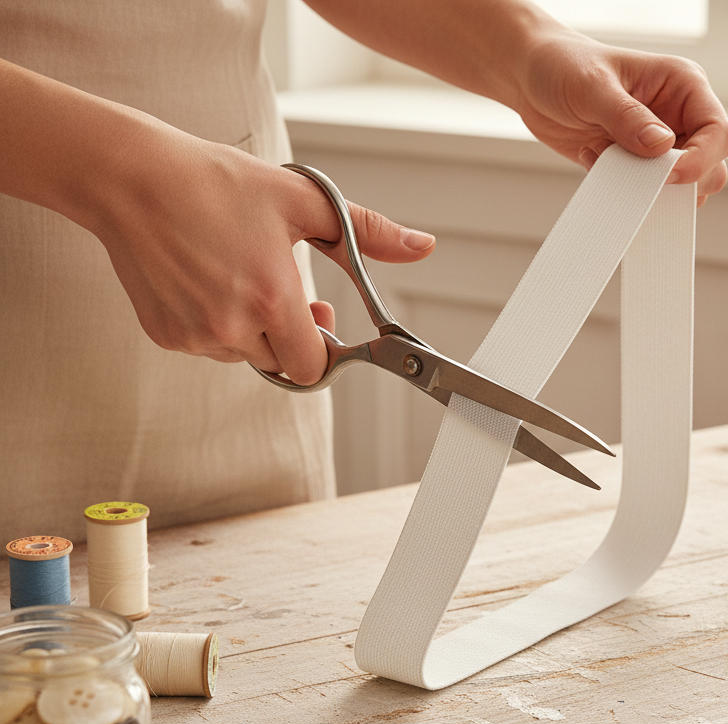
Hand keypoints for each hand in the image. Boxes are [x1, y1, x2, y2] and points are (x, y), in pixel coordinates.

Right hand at [92, 128, 434, 383]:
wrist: (129, 177)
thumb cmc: (214, 183)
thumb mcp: (302, 201)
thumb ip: (367, 233)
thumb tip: (423, 246)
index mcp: (272, 300)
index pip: (314, 369)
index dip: (324, 348)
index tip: (321, 318)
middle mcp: (233, 328)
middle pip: (282, 365)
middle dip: (291, 336)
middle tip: (283, 293)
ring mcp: (195, 336)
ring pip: (245, 356)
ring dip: (253, 330)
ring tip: (238, 274)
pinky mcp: (166, 335)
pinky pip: (207, 346)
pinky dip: (215, 324)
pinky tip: (206, 280)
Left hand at [513, 30, 727, 205]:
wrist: (530, 79)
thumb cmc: (564, 65)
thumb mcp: (593, 86)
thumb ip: (626, 117)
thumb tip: (662, 147)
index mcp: (683, 86)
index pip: (717, 132)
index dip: (700, 160)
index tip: (669, 175)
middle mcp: (677, 116)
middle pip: (710, 166)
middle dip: (684, 183)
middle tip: (644, 182)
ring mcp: (658, 144)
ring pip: (683, 186)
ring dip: (653, 192)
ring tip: (615, 169)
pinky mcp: (634, 164)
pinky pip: (646, 193)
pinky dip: (626, 194)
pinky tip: (596, 164)